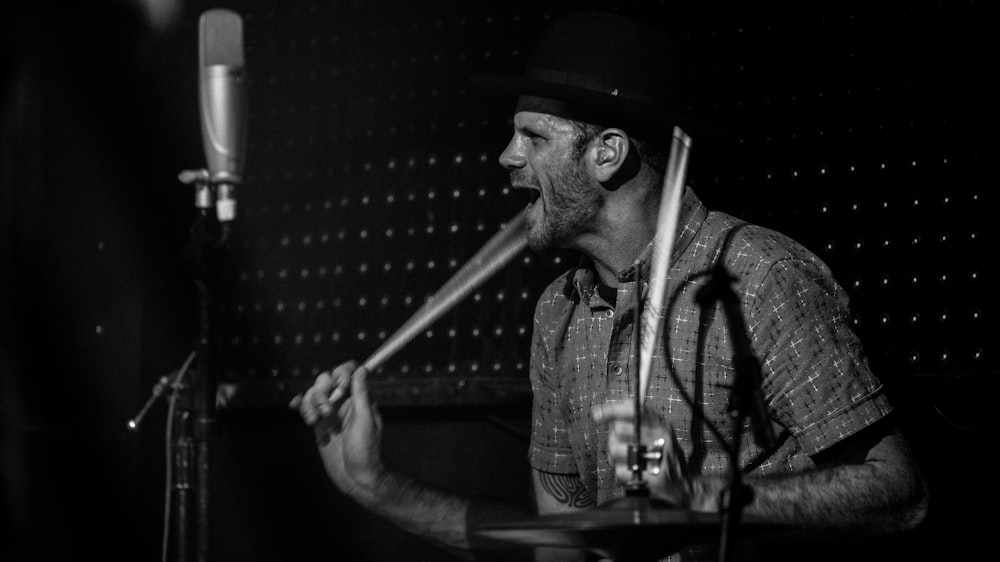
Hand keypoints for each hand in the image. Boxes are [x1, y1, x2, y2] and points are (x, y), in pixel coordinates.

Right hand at [290, 361, 384, 499]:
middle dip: (321, 391)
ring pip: (313, 393)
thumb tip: (361, 370)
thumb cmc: (366, 451)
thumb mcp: (365, 421)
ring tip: (314, 420)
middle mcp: (345, 401)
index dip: (340, 373)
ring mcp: (331, 412)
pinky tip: (296, 408)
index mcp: (359, 397)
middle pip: (327, 379)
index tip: (339, 386)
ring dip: (309, 402)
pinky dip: (300, 405)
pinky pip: (306, 407)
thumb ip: (361, 395)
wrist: (356, 477)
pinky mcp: (320, 423)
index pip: (349, 371)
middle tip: (326, 411)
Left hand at [591, 401, 700, 508]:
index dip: (612, 410)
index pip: (633, 409)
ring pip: (616, 450)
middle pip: (619, 428)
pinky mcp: (652, 478)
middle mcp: (660, 437)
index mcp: (660, 425)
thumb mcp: (657, 433)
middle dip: (614, 439)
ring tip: (628, 463)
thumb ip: (634, 421)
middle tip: (622, 447)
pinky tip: (633, 475)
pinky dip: (622, 475)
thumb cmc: (663, 457)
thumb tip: (598, 412)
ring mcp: (657, 457)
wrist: (684, 486)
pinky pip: (620, 471)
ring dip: (616, 459)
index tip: (597, 414)